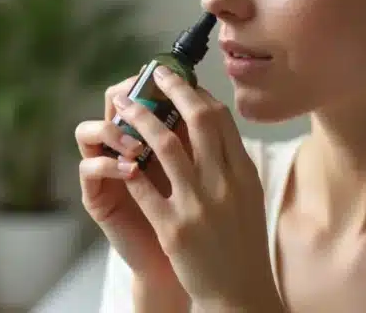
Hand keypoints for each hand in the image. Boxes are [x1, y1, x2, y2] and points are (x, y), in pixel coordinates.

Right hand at [75, 76, 186, 290]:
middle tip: (140, 95)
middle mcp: (122, 145)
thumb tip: (204, 96)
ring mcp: (105, 169)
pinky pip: (89, 170)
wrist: (179, 266)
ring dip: (113, 130)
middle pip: (111, 102)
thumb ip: (195, 139)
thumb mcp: (201, 173)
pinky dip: (108, 165)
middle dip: (127, 95)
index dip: (151, 80)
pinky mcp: (96, 196)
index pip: (141, 92)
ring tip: (138, 143)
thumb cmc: (195, 217)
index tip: (168, 74)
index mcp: (148, 133)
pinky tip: (131, 170)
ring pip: (89, 131)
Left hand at [112, 66, 283, 311]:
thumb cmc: (242, 245)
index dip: (197, 93)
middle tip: (153, 75)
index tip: (179, 81)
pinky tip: (118, 154)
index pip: (221, 119)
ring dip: (141, 119)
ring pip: (165, 146)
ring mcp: (198, 206)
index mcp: (244, 174)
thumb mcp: (247, 198)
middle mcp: (224, 184)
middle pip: (197, 120)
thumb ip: (230, 163)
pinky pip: (145, 189)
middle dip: (171, 91)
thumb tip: (209, 122)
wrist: (240, 294)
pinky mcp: (174, 229)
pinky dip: (130, 168)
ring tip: (123, 104)